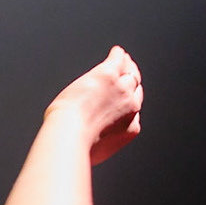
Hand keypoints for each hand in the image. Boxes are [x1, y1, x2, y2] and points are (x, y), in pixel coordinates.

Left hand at [46, 46, 142, 164]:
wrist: (70, 136)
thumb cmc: (76, 147)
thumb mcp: (95, 152)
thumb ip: (99, 144)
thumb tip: (89, 146)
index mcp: (130, 129)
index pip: (134, 112)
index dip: (127, 105)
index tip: (121, 101)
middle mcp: (131, 107)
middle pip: (135, 90)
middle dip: (131, 83)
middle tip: (126, 75)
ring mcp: (121, 89)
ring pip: (130, 73)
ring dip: (127, 66)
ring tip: (122, 60)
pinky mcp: (108, 74)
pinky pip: (118, 60)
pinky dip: (118, 56)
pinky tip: (116, 52)